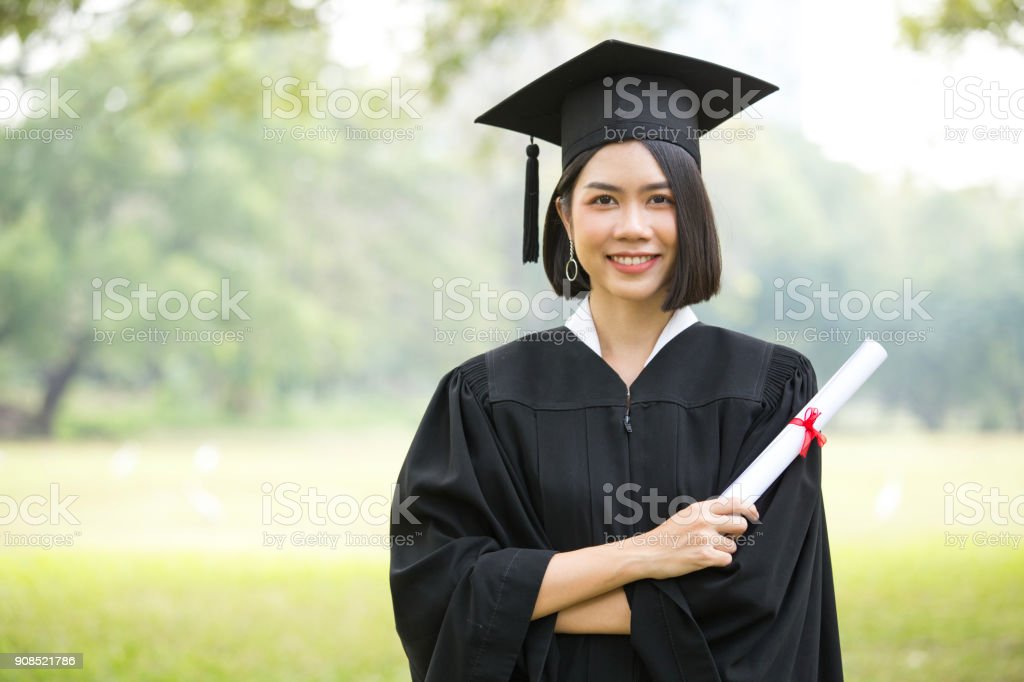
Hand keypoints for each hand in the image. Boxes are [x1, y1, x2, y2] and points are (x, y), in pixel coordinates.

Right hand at [632, 496, 759, 579]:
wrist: (648, 553)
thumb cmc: (666, 536)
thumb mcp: (685, 516)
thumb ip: (705, 512)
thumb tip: (730, 510)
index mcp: (699, 508)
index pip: (734, 502)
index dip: (749, 509)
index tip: (754, 515)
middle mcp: (704, 520)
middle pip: (740, 524)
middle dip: (737, 533)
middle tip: (727, 538)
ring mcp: (704, 538)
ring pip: (733, 546)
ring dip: (724, 550)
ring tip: (706, 550)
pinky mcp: (704, 556)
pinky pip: (726, 560)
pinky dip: (718, 562)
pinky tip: (705, 560)